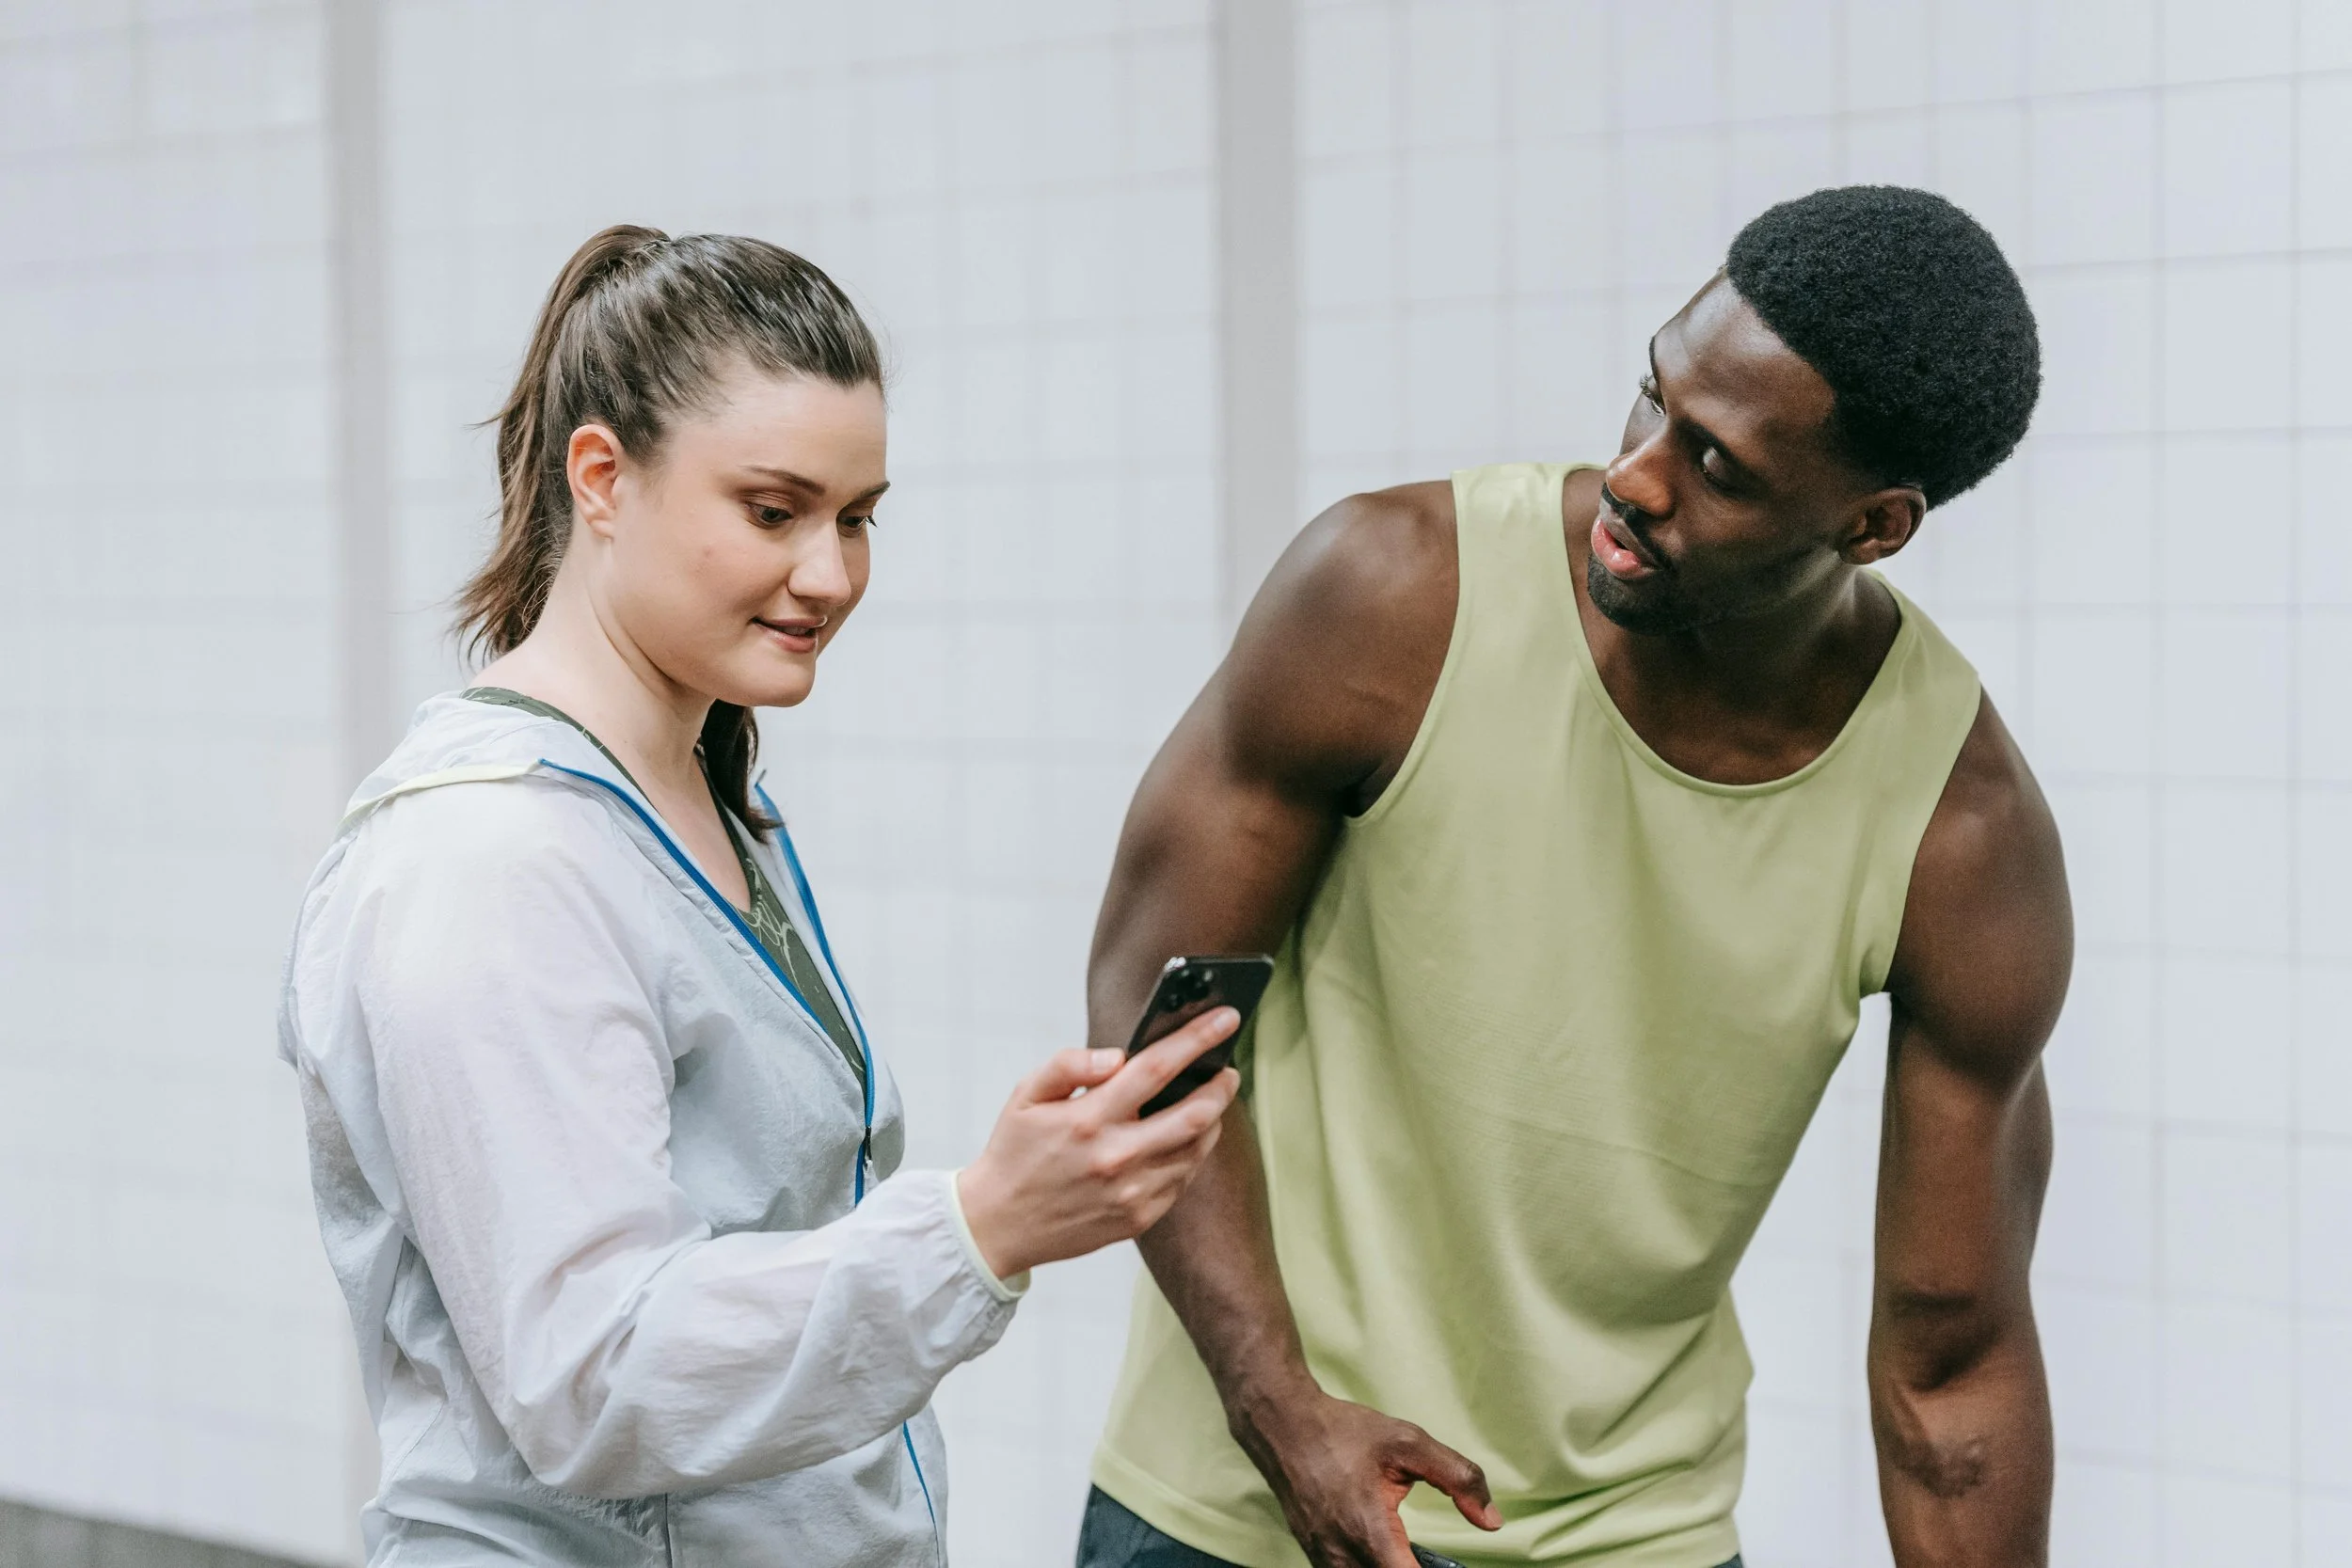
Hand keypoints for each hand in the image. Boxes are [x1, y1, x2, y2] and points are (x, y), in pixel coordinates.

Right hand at [956, 1009, 1241, 1279]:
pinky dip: (1193, 1154)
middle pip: (1195, 1114)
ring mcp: (1131, 1192)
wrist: (998, 1225)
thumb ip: (1068, 1065)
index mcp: (1088, 1119)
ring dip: (1212, 1120)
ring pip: (1196, 1149)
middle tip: (1228, 1071)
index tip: (1226, 1018)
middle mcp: (1116, 1157)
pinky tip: (1185, 1139)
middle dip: (1222, 1086)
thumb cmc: (1014, 1153)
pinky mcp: (1139, 1218)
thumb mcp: (1025, 1095)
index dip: (1197, 1039)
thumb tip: (1117, 1056)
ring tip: (1210, 1102)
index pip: (1156, 1068)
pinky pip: (1182, 1180)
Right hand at [1234, 1382, 1499, 1567]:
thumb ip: (1458, 1478)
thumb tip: (1492, 1521)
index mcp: (1370, 1532)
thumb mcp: (1409, 1441)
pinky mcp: (1314, 1556)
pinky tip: (1387, 1555)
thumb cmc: (1344, 1432)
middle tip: (1434, 1558)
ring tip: (1412, 1554)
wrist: (1282, 1425)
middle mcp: (1342, 1555)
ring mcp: (1323, 1559)